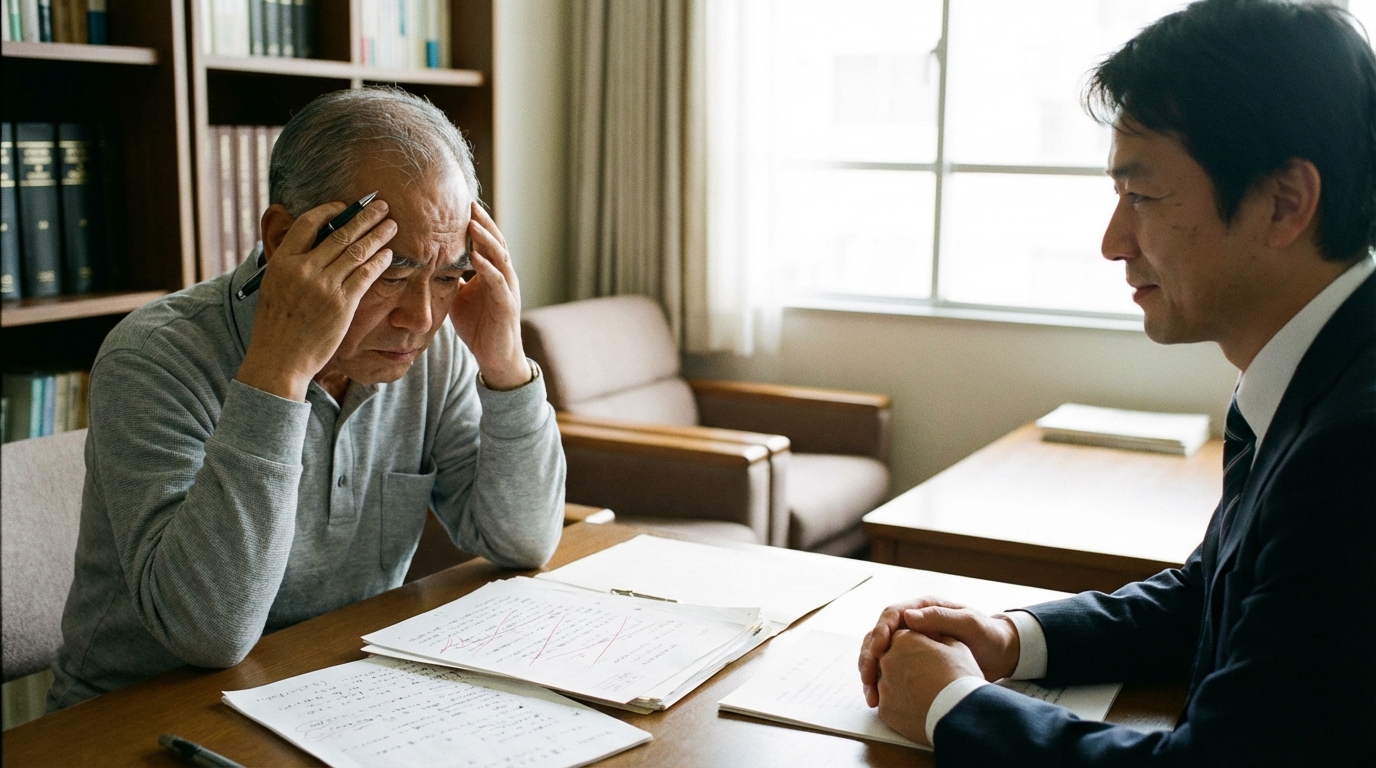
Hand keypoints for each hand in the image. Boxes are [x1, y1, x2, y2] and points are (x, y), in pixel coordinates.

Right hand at [237, 201, 396, 400]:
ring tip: (391, 225)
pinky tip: (388, 254)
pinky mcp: (341, 304)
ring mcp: (323, 286)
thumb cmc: (276, 326)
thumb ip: (291, 264)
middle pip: (340, 234)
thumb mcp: (273, 286)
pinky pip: (365, 275)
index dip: (330, 210)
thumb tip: (312, 243)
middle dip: (365, 217)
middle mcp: (302, 269)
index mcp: (282, 261)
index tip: (345, 206)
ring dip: (377, 235)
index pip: (308, 224)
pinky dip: (379, 261)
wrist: (279, 359)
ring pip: (356, 251)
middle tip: (382, 206)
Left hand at [449, 202, 528, 389]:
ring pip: (499, 257)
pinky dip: (487, 268)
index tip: (459, 203)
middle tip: (467, 202)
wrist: (495, 358)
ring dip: (485, 239)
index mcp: (492, 272)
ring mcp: (507, 289)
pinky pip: (498, 283)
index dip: (475, 222)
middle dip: (481, 221)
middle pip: (495, 241)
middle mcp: (503, 276)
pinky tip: (476, 257)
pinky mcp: (507, 306)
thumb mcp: (459, 296)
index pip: (485, 240)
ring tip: (471, 222)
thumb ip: (451, 277)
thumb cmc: (478, 326)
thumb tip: (429, 262)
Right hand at [860, 597, 1019, 707]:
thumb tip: (908, 616)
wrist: (1000, 653)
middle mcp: (911, 622)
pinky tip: (879, 698)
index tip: (878, 652)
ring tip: (871, 694)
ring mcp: (909, 641)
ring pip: (878, 653)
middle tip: (867, 678)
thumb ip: (941, 617)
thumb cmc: (988, 634)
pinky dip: (880, 682)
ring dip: (869, 672)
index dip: (880, 632)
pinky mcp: (910, 660)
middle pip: (878, 634)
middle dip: (868, 656)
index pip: (891, 615)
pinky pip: (888, 668)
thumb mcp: (969, 623)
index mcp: (922, 608)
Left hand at [876, 630, 982, 746]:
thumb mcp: (955, 647)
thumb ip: (936, 636)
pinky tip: (917, 709)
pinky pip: (887, 704)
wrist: (961, 714)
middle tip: (925, 679)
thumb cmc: (962, 677)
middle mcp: (887, 660)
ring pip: (886, 682)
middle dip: (903, 666)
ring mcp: (883, 685)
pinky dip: (899, 706)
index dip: (915, 649)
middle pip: (890, 659)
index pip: (900, 639)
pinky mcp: (884, 709)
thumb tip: (930, 637)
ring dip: (899, 686)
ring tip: (923, 696)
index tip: (927, 659)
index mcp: (903, 640)